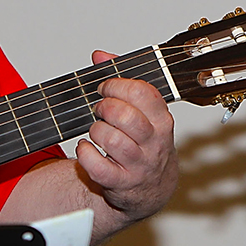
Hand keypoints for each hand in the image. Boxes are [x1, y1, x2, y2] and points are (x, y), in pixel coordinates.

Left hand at [75, 50, 177, 222]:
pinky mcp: (121, 183)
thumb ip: (121, 81)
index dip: (116, 85)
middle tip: (100, 111)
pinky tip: (87, 149)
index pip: (142, 92)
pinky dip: (85, 154)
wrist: (148, 189)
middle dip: (104, 107)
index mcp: (160, 120)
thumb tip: (100, 56)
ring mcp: (139, 164)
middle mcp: (154, 142)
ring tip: (97, 131)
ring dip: (96, 131)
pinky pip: (97, 166)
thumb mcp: (140, 112)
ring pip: (112, 139)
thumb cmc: (142, 145)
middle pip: (126, 115)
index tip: (105, 88)